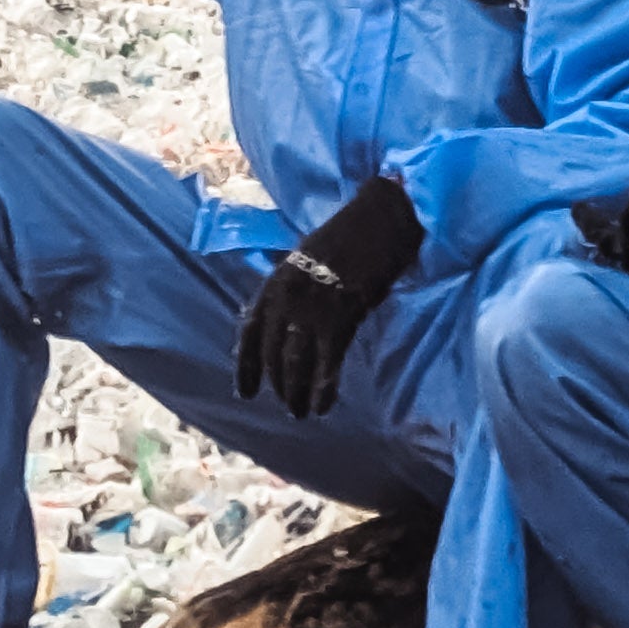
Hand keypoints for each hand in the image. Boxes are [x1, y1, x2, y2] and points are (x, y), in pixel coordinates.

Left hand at [234, 174, 425, 421]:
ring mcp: (312, 307)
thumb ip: (297, 289)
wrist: (382, 216)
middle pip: (272, 351)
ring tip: (303, 412)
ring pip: (294, 362)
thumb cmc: (353, 235)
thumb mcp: (310, 259)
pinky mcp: (341, 316)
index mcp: (277, 280)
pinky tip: (324, 405)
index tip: (246, 393)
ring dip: (296, 392)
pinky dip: (323, 388)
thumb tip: (291, 322)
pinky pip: (326, 362)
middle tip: (289, 405)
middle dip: (278, 383)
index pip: (250, 329)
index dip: (246, 365)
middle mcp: (287, 295)